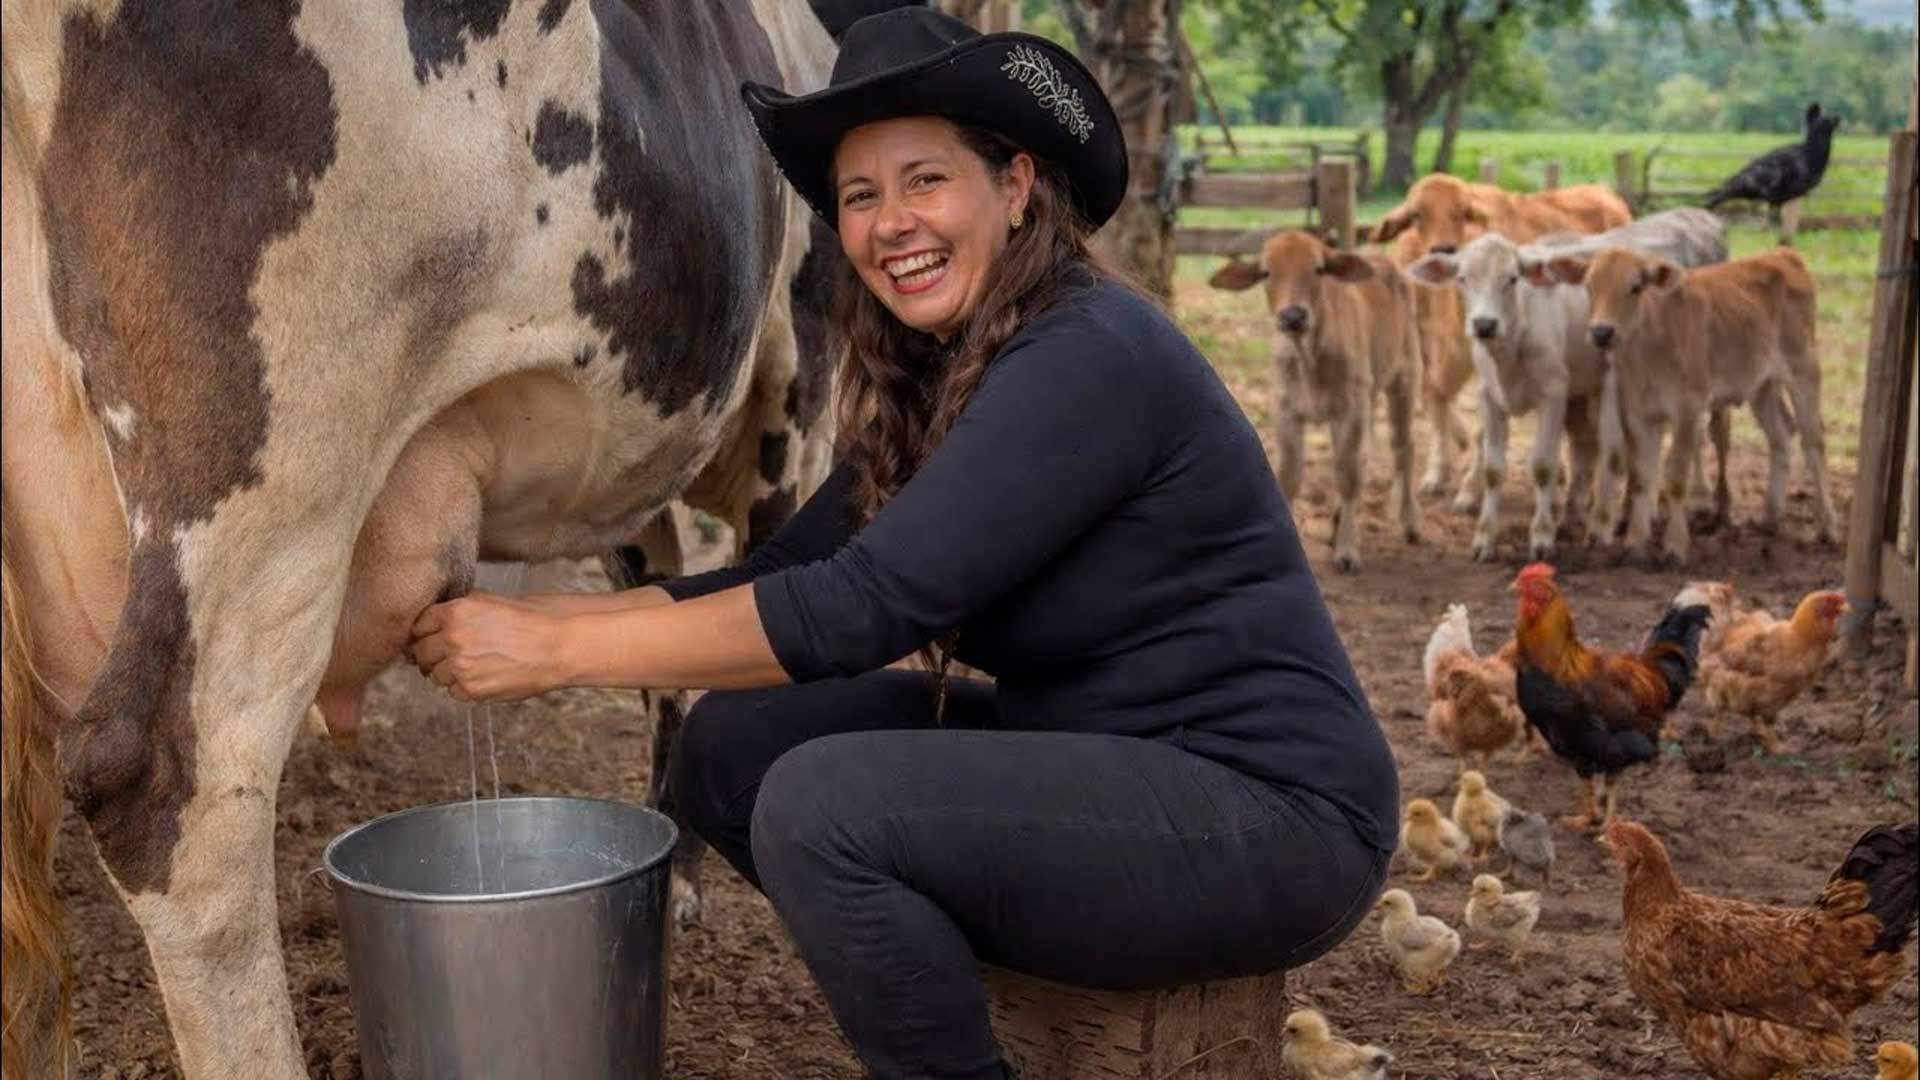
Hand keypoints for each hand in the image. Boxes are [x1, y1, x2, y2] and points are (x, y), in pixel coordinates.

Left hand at [408, 591, 571, 701]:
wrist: (556, 646)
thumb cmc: (528, 621)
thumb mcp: (489, 600)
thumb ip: (457, 607)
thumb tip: (432, 618)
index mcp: (454, 612)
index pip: (418, 625)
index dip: (425, 632)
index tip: (432, 637)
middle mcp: (452, 638)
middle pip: (420, 652)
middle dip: (432, 654)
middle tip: (452, 654)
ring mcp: (459, 666)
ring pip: (434, 674)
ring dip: (448, 672)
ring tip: (474, 665)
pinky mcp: (470, 689)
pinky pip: (452, 691)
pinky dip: (463, 686)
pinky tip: (484, 676)